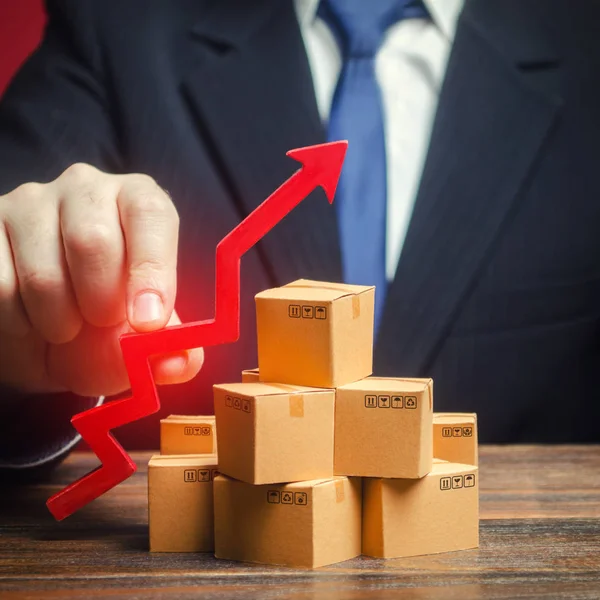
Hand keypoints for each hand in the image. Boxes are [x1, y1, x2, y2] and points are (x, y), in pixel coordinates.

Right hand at [0, 163, 203, 396]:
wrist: (41, 336)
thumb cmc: (102, 325)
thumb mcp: (140, 342)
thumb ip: (170, 352)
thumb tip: (181, 362)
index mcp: (137, 201)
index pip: (150, 214)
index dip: (151, 270)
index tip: (147, 322)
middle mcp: (86, 189)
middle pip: (94, 241)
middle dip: (100, 304)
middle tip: (101, 324)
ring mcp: (30, 202)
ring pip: (43, 273)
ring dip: (57, 322)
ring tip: (64, 326)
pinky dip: (17, 324)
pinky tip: (29, 321)